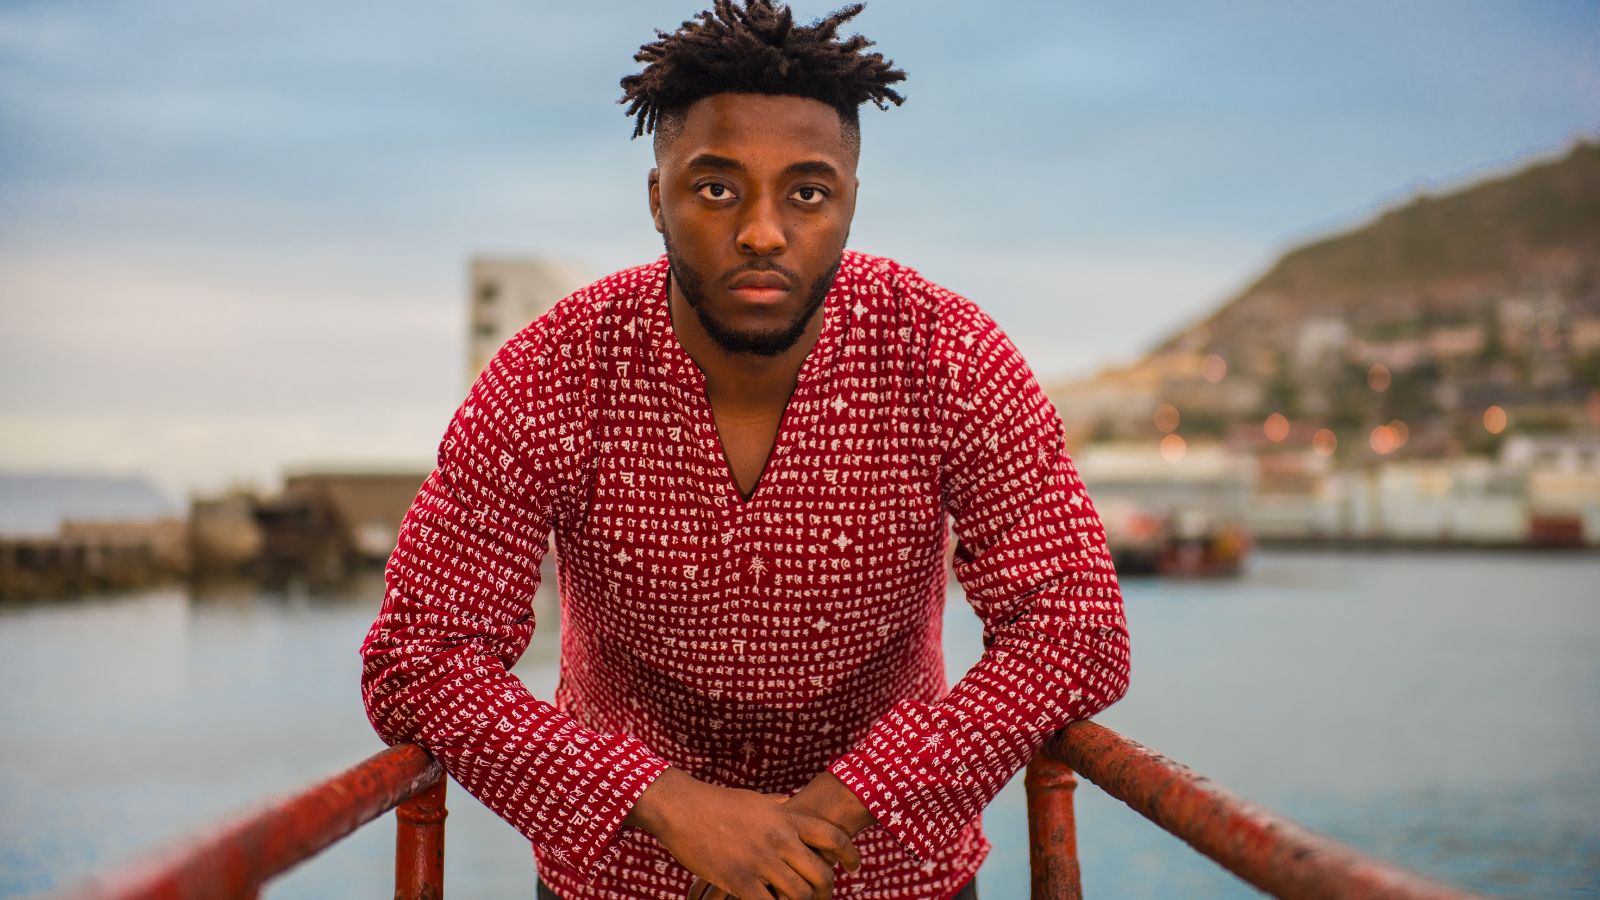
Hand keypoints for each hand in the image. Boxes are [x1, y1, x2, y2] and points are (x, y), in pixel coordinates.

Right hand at [684, 772, 873, 899]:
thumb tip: (790, 801)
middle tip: (823, 897)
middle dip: (827, 891)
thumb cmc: (717, 802)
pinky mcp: (740, 879)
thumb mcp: (755, 799)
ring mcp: (761, 860)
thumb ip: (777, 804)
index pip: (832, 837)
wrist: (682, 807)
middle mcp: (780, 839)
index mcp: (786, 817)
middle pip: (821, 873)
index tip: (854, 868)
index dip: (850, 855)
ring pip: (800, 895)